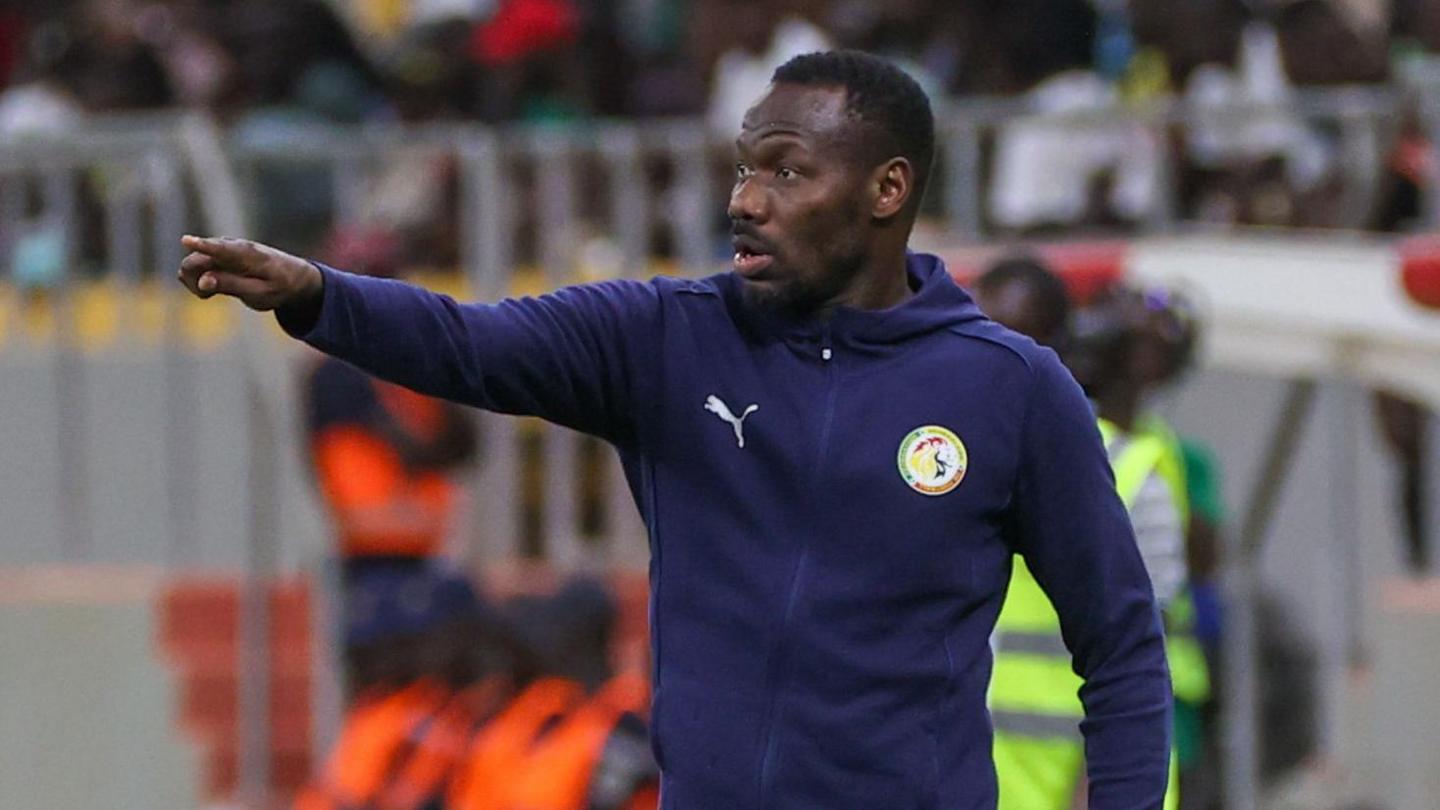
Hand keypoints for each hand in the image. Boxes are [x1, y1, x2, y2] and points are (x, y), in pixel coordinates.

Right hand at [177, 235, 322, 311]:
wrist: (296, 278)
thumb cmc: (280, 287)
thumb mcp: (260, 293)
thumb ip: (231, 285)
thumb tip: (203, 281)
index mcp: (246, 255)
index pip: (220, 248)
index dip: (202, 245)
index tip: (185, 240)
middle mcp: (230, 247)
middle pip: (195, 260)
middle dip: (193, 279)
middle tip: (207, 296)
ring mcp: (224, 251)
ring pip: (193, 263)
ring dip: (195, 281)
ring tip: (212, 295)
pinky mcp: (220, 258)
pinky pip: (198, 267)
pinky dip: (199, 280)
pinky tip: (212, 289)